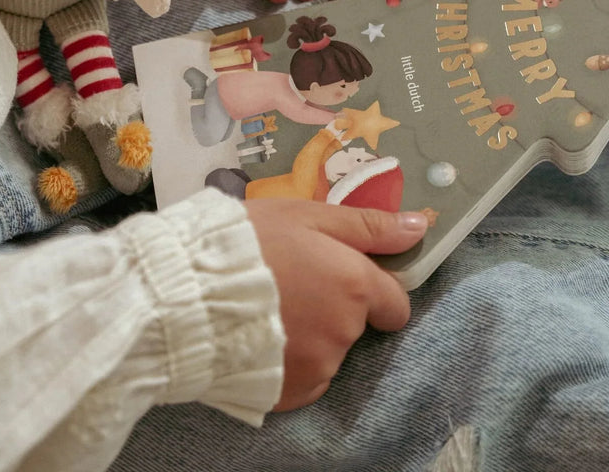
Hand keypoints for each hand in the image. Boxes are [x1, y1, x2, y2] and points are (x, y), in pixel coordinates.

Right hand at [245, 199, 427, 410]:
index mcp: (355, 285)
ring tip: (266, 308)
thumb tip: (419, 227)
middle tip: (289, 283)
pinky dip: (288, 360)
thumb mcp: (307, 216)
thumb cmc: (249, 241)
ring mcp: (318, 367)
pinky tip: (260, 335)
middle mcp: (344, 331)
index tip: (337, 276)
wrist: (189, 289)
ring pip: (328, 351)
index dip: (371, 289)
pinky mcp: (289, 393)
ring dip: (308, 333)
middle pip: (355, 324)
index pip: (395, 303)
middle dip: (332, 307)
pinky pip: (303, 376)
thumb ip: (367, 226)